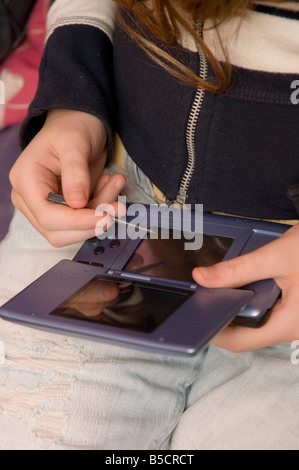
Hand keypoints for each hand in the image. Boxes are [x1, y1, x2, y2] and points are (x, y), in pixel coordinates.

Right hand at [10, 109, 125, 245]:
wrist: (78, 122)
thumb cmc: (72, 127)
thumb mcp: (75, 142)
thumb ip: (75, 173)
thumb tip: (77, 203)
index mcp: (26, 180)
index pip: (47, 216)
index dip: (77, 222)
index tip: (105, 217)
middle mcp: (30, 199)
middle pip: (58, 231)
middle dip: (92, 221)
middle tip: (119, 203)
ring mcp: (46, 206)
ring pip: (74, 230)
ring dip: (101, 212)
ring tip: (116, 182)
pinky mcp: (64, 210)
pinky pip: (84, 221)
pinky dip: (101, 208)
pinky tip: (109, 185)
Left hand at [192, 224, 298, 351]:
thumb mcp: (276, 257)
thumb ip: (237, 270)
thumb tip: (203, 278)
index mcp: (290, 324)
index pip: (241, 341)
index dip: (214, 331)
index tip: (196, 316)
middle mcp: (294, 326)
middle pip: (248, 330)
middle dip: (227, 312)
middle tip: (208, 292)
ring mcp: (296, 318)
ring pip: (259, 318)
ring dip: (242, 302)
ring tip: (229, 283)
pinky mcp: (297, 308)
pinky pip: (270, 309)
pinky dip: (255, 296)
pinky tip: (251, 280)